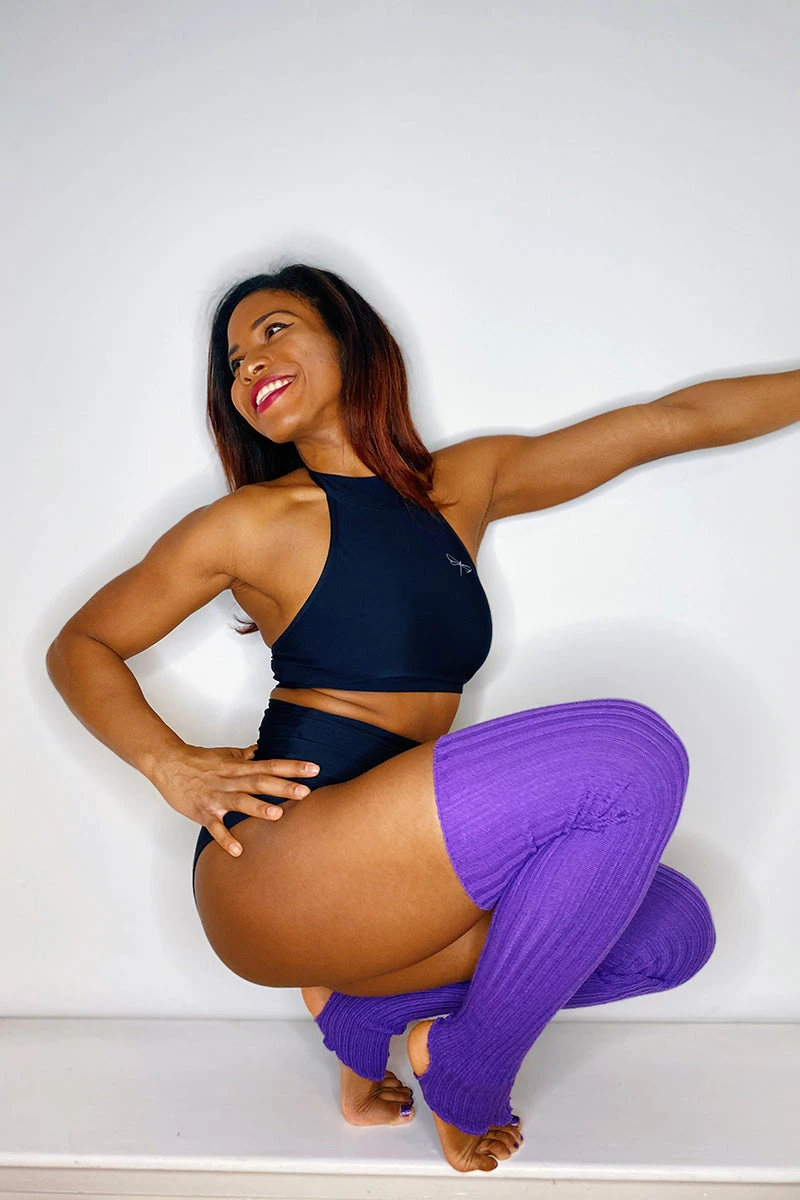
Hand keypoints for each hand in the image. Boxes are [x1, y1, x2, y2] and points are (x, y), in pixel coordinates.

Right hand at [149, 743, 319, 856]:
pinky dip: (225, 839)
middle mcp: (231, 781)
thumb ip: (245, 756)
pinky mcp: (203, 812)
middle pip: (260, 782)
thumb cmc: (198, 761)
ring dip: (258, 808)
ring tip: (277, 815)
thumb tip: (261, 751)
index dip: (293, 767)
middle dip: (283, 787)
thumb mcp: (226, 755)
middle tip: (306, 792)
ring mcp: (217, 797)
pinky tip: (238, 850)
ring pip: (239, 802)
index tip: (314, 769)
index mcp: (239, 767)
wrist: (168, 764)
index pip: (271, 765)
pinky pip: (215, 827)